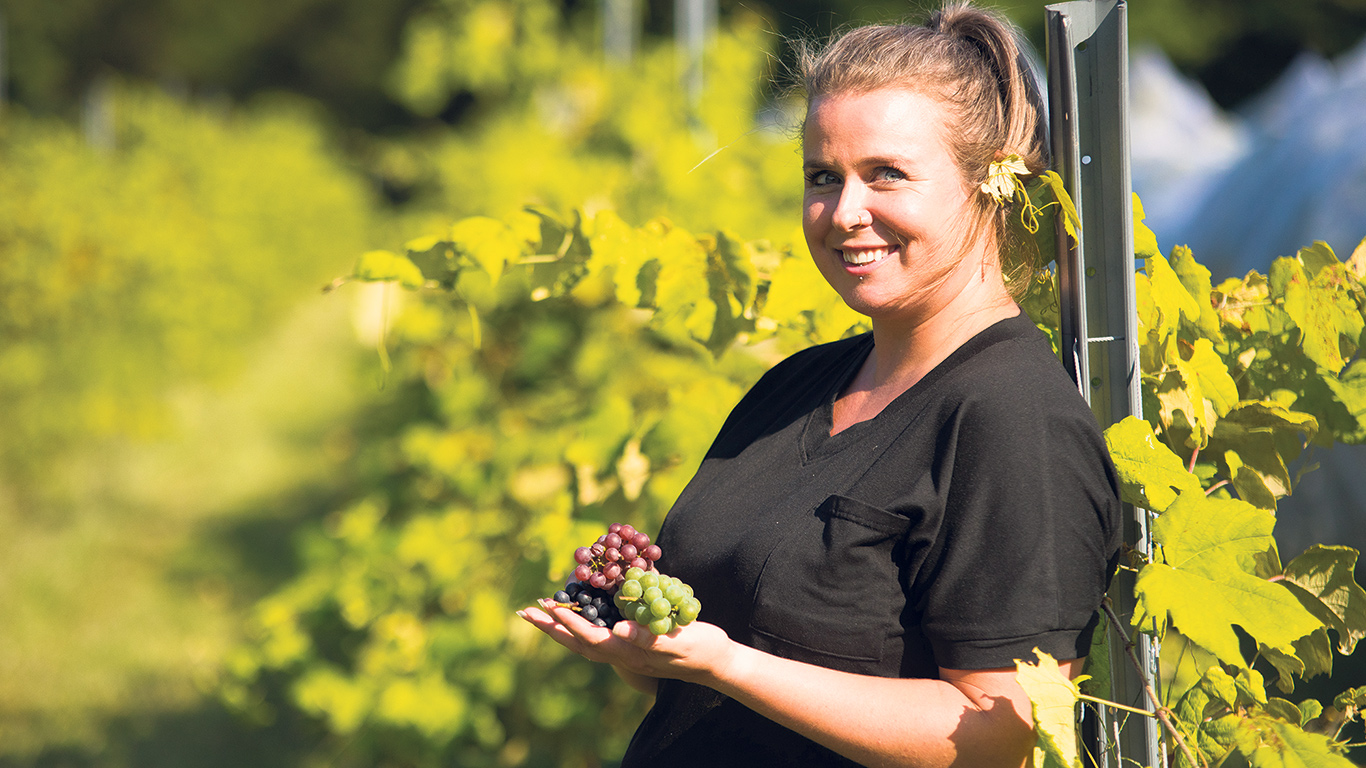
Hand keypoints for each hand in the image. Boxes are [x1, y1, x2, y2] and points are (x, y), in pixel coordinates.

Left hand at [516, 601, 737, 685]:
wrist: (717, 663)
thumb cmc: (701, 649)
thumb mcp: (679, 640)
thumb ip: (649, 638)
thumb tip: (618, 631)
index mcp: (630, 654)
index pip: (592, 637)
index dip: (569, 621)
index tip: (549, 605)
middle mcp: (623, 655)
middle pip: (578, 643)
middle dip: (551, 627)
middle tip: (526, 611)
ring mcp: (626, 652)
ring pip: (585, 641)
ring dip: (560, 628)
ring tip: (541, 613)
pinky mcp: (632, 645)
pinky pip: (598, 636)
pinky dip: (580, 626)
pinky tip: (576, 615)